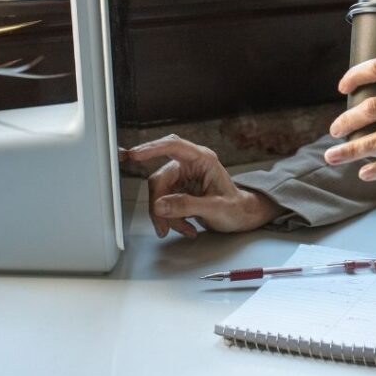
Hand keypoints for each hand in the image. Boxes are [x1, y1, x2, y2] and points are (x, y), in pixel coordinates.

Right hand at [121, 135, 281, 238]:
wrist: (241, 216)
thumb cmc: (236, 208)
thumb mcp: (214, 208)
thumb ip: (187, 205)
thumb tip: (159, 205)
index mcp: (203, 159)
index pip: (173, 146)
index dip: (152, 148)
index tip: (135, 154)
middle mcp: (191, 165)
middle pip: (160, 179)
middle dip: (159, 205)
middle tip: (164, 227)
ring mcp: (184, 177)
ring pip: (159, 194)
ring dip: (166, 216)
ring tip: (185, 229)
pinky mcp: (179, 190)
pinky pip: (164, 203)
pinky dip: (170, 218)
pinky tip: (186, 227)